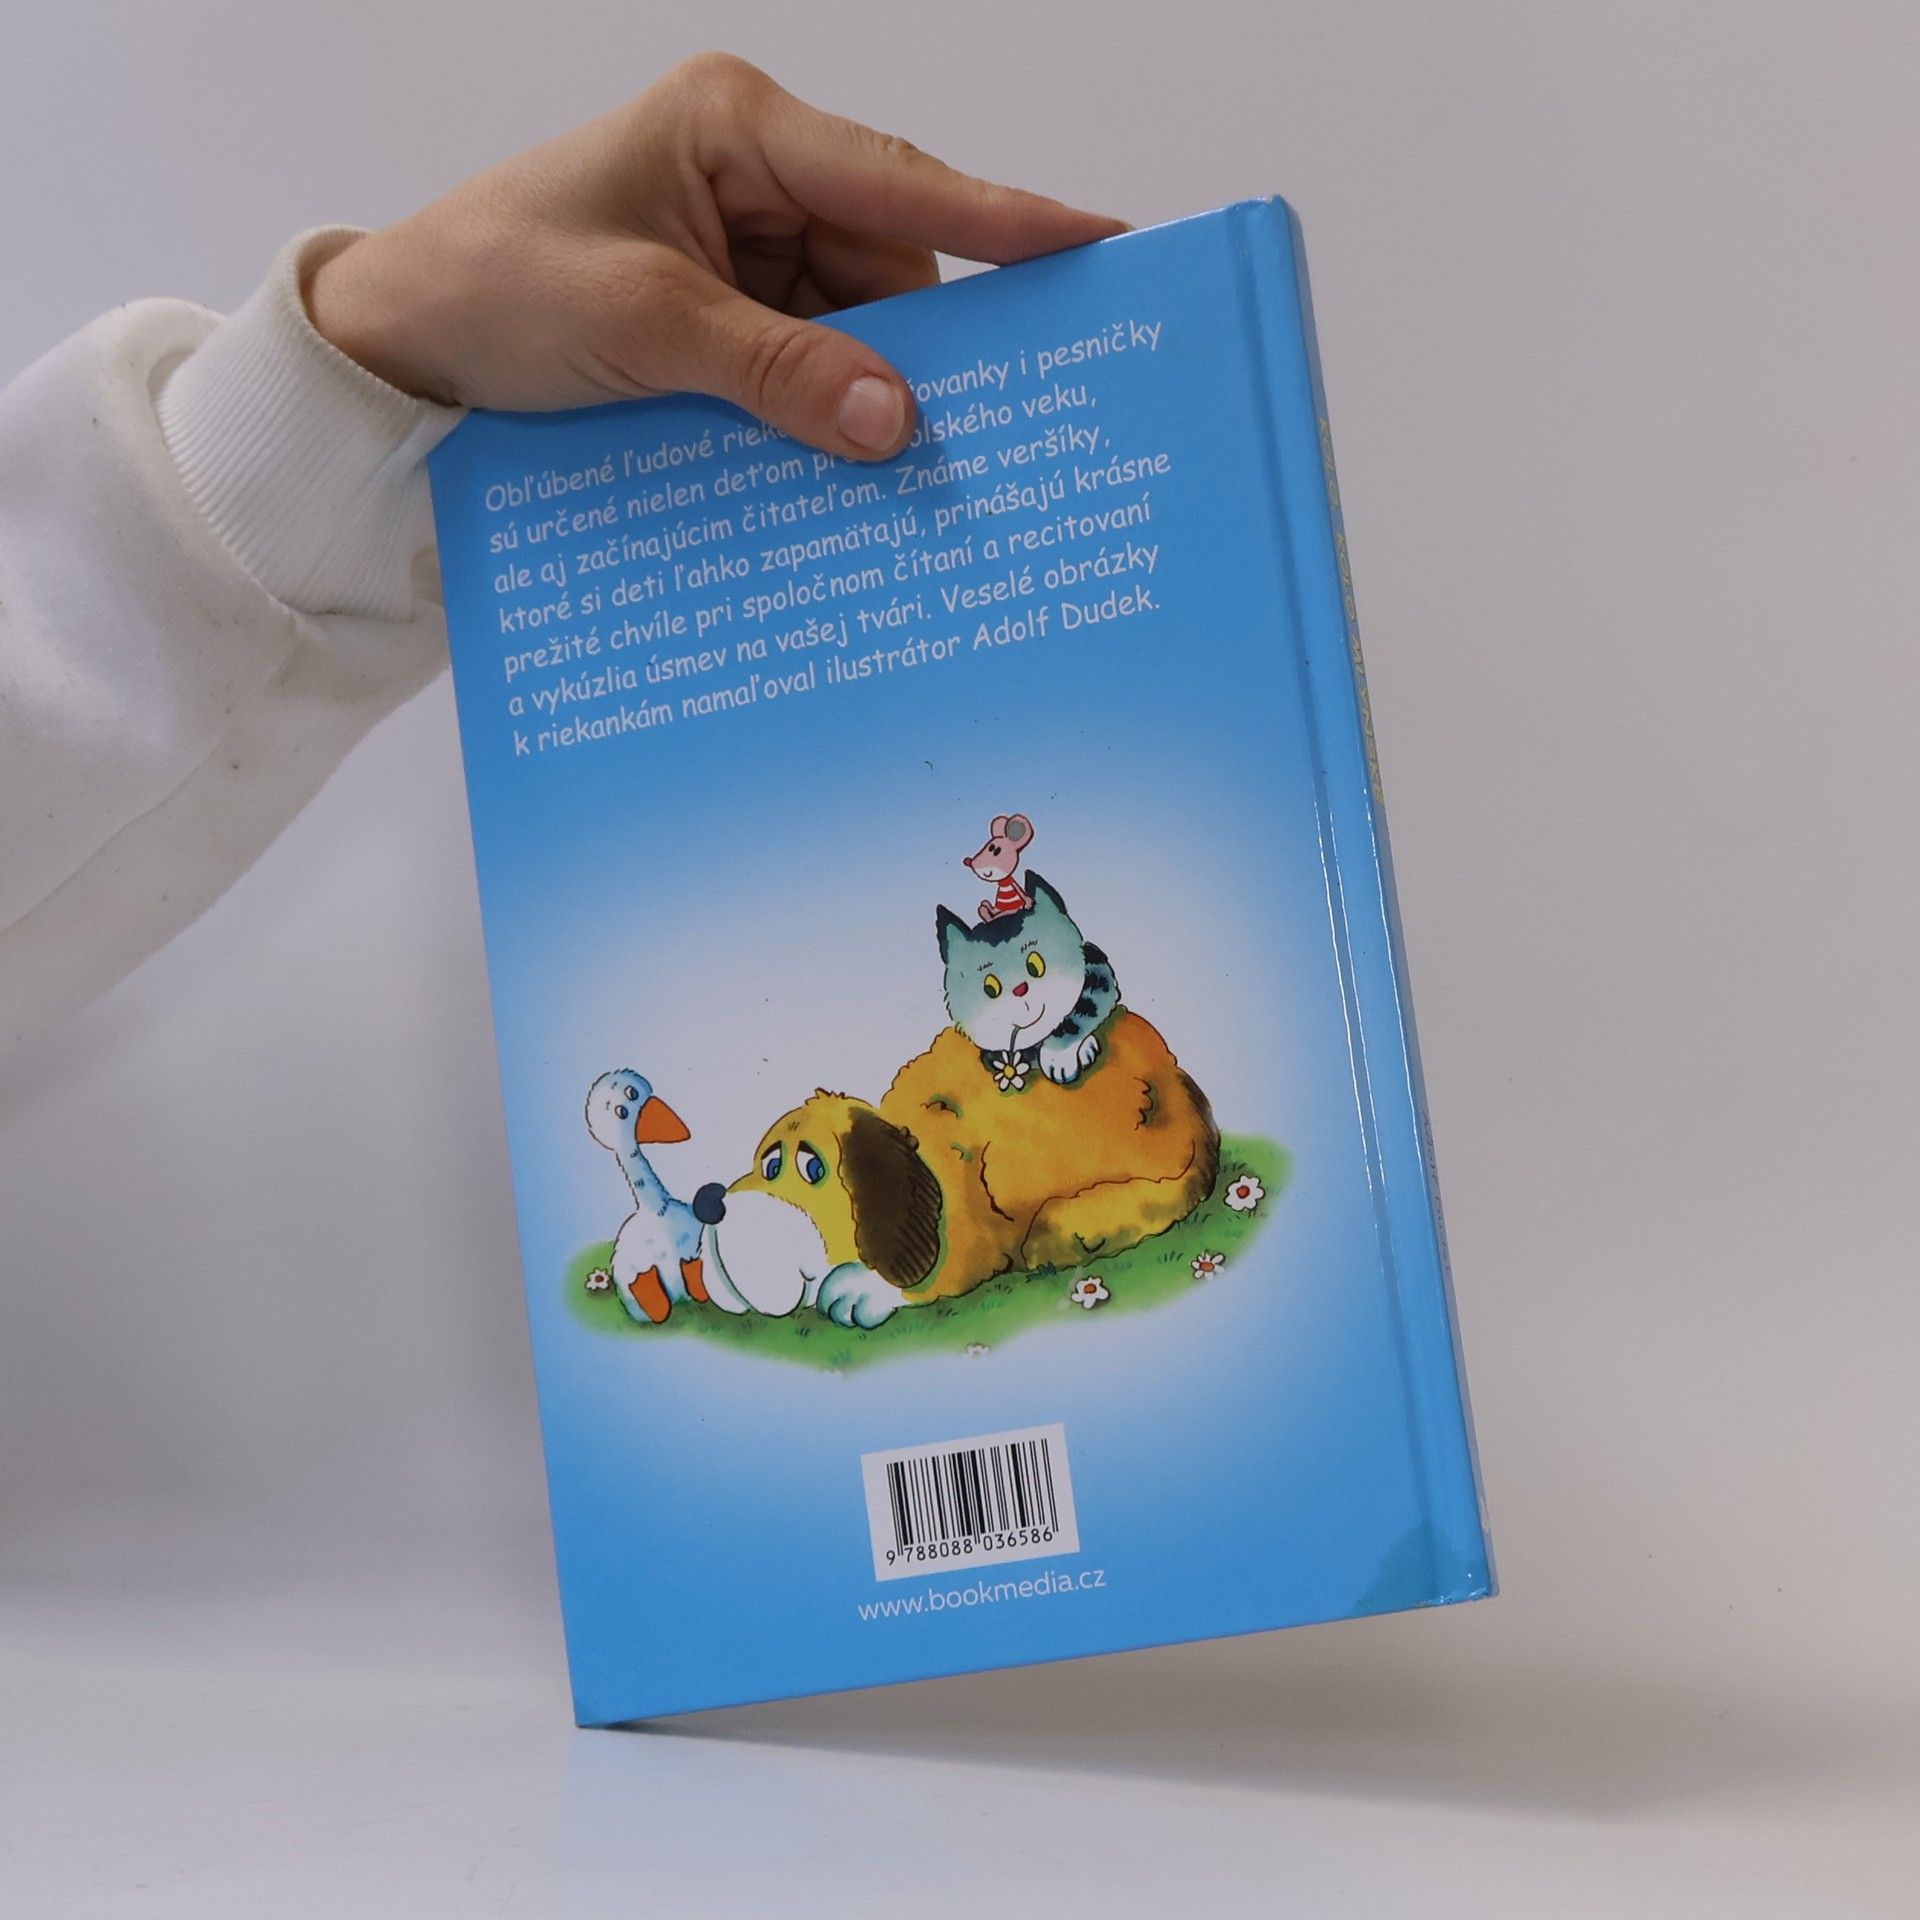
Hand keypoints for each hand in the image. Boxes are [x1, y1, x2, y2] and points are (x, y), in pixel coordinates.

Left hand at [307, 53, 1125, 458]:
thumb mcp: (640, 324)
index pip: (899, 180)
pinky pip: (808, 361)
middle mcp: (754, 176)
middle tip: (992, 429)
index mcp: (737, 128)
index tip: (1100, 246)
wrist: (394, 344)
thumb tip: (897, 420)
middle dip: (926, 350)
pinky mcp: (725, 313)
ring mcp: (743, 248)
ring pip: (856, 326)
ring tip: (897, 471)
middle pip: (890, 267)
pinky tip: (837, 465)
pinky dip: (823, 412)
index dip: (1005, 222)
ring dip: (867, 396)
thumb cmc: (489, 285)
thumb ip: (773, 370)